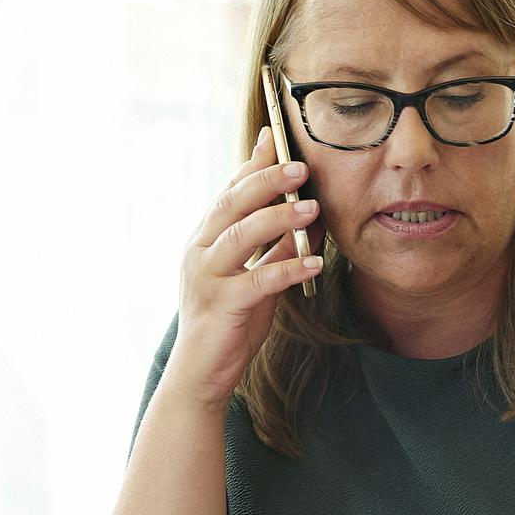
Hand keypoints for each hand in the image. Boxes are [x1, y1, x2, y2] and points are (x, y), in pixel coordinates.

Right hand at [169, 126, 326, 411]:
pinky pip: (258, 280)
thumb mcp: (254, 279)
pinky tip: (315, 263)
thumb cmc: (230, 325)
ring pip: (242, 235)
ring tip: (313, 207)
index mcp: (204, 240)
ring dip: (279, 218)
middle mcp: (199, 252)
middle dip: (267, 180)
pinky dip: (288, 268)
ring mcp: (207, 277)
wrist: (202, 374)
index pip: (229, 193)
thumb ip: (273, 249)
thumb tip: (304, 219)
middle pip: (232, 204)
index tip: (278, 140)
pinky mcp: (222, 305)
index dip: (253, 166)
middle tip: (301, 166)